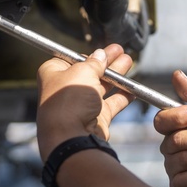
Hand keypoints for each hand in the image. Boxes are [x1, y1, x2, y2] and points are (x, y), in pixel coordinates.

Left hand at [36, 44, 134, 161]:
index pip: (71, 58)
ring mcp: (81, 105)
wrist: (71, 137)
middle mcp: (66, 89)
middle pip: (89, 71)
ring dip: (116, 75)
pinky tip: (132, 89)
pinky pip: (111, 104)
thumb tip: (100, 54)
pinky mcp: (95, 118)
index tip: (102, 49)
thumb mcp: (82, 72)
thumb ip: (94, 62)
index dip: (87, 54)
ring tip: (128, 61)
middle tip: (120, 50)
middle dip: (106, 61)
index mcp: (54, 73)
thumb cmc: (69, 101)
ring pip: (102, 86)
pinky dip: (122, 96)